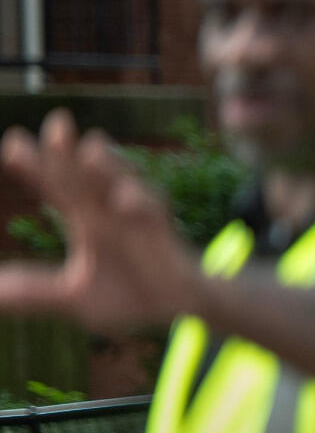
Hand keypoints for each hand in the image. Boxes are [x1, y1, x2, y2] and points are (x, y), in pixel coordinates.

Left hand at [0, 111, 204, 333]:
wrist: (180, 308)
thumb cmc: (130, 293)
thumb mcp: (77, 298)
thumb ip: (35, 292)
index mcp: (86, 218)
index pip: (57, 186)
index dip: (36, 167)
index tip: (14, 144)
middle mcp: (110, 210)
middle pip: (85, 175)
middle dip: (71, 152)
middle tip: (56, 125)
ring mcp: (140, 218)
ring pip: (126, 182)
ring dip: (111, 165)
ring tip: (92, 149)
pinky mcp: (166, 236)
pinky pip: (157, 213)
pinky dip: (142, 203)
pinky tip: (124, 200)